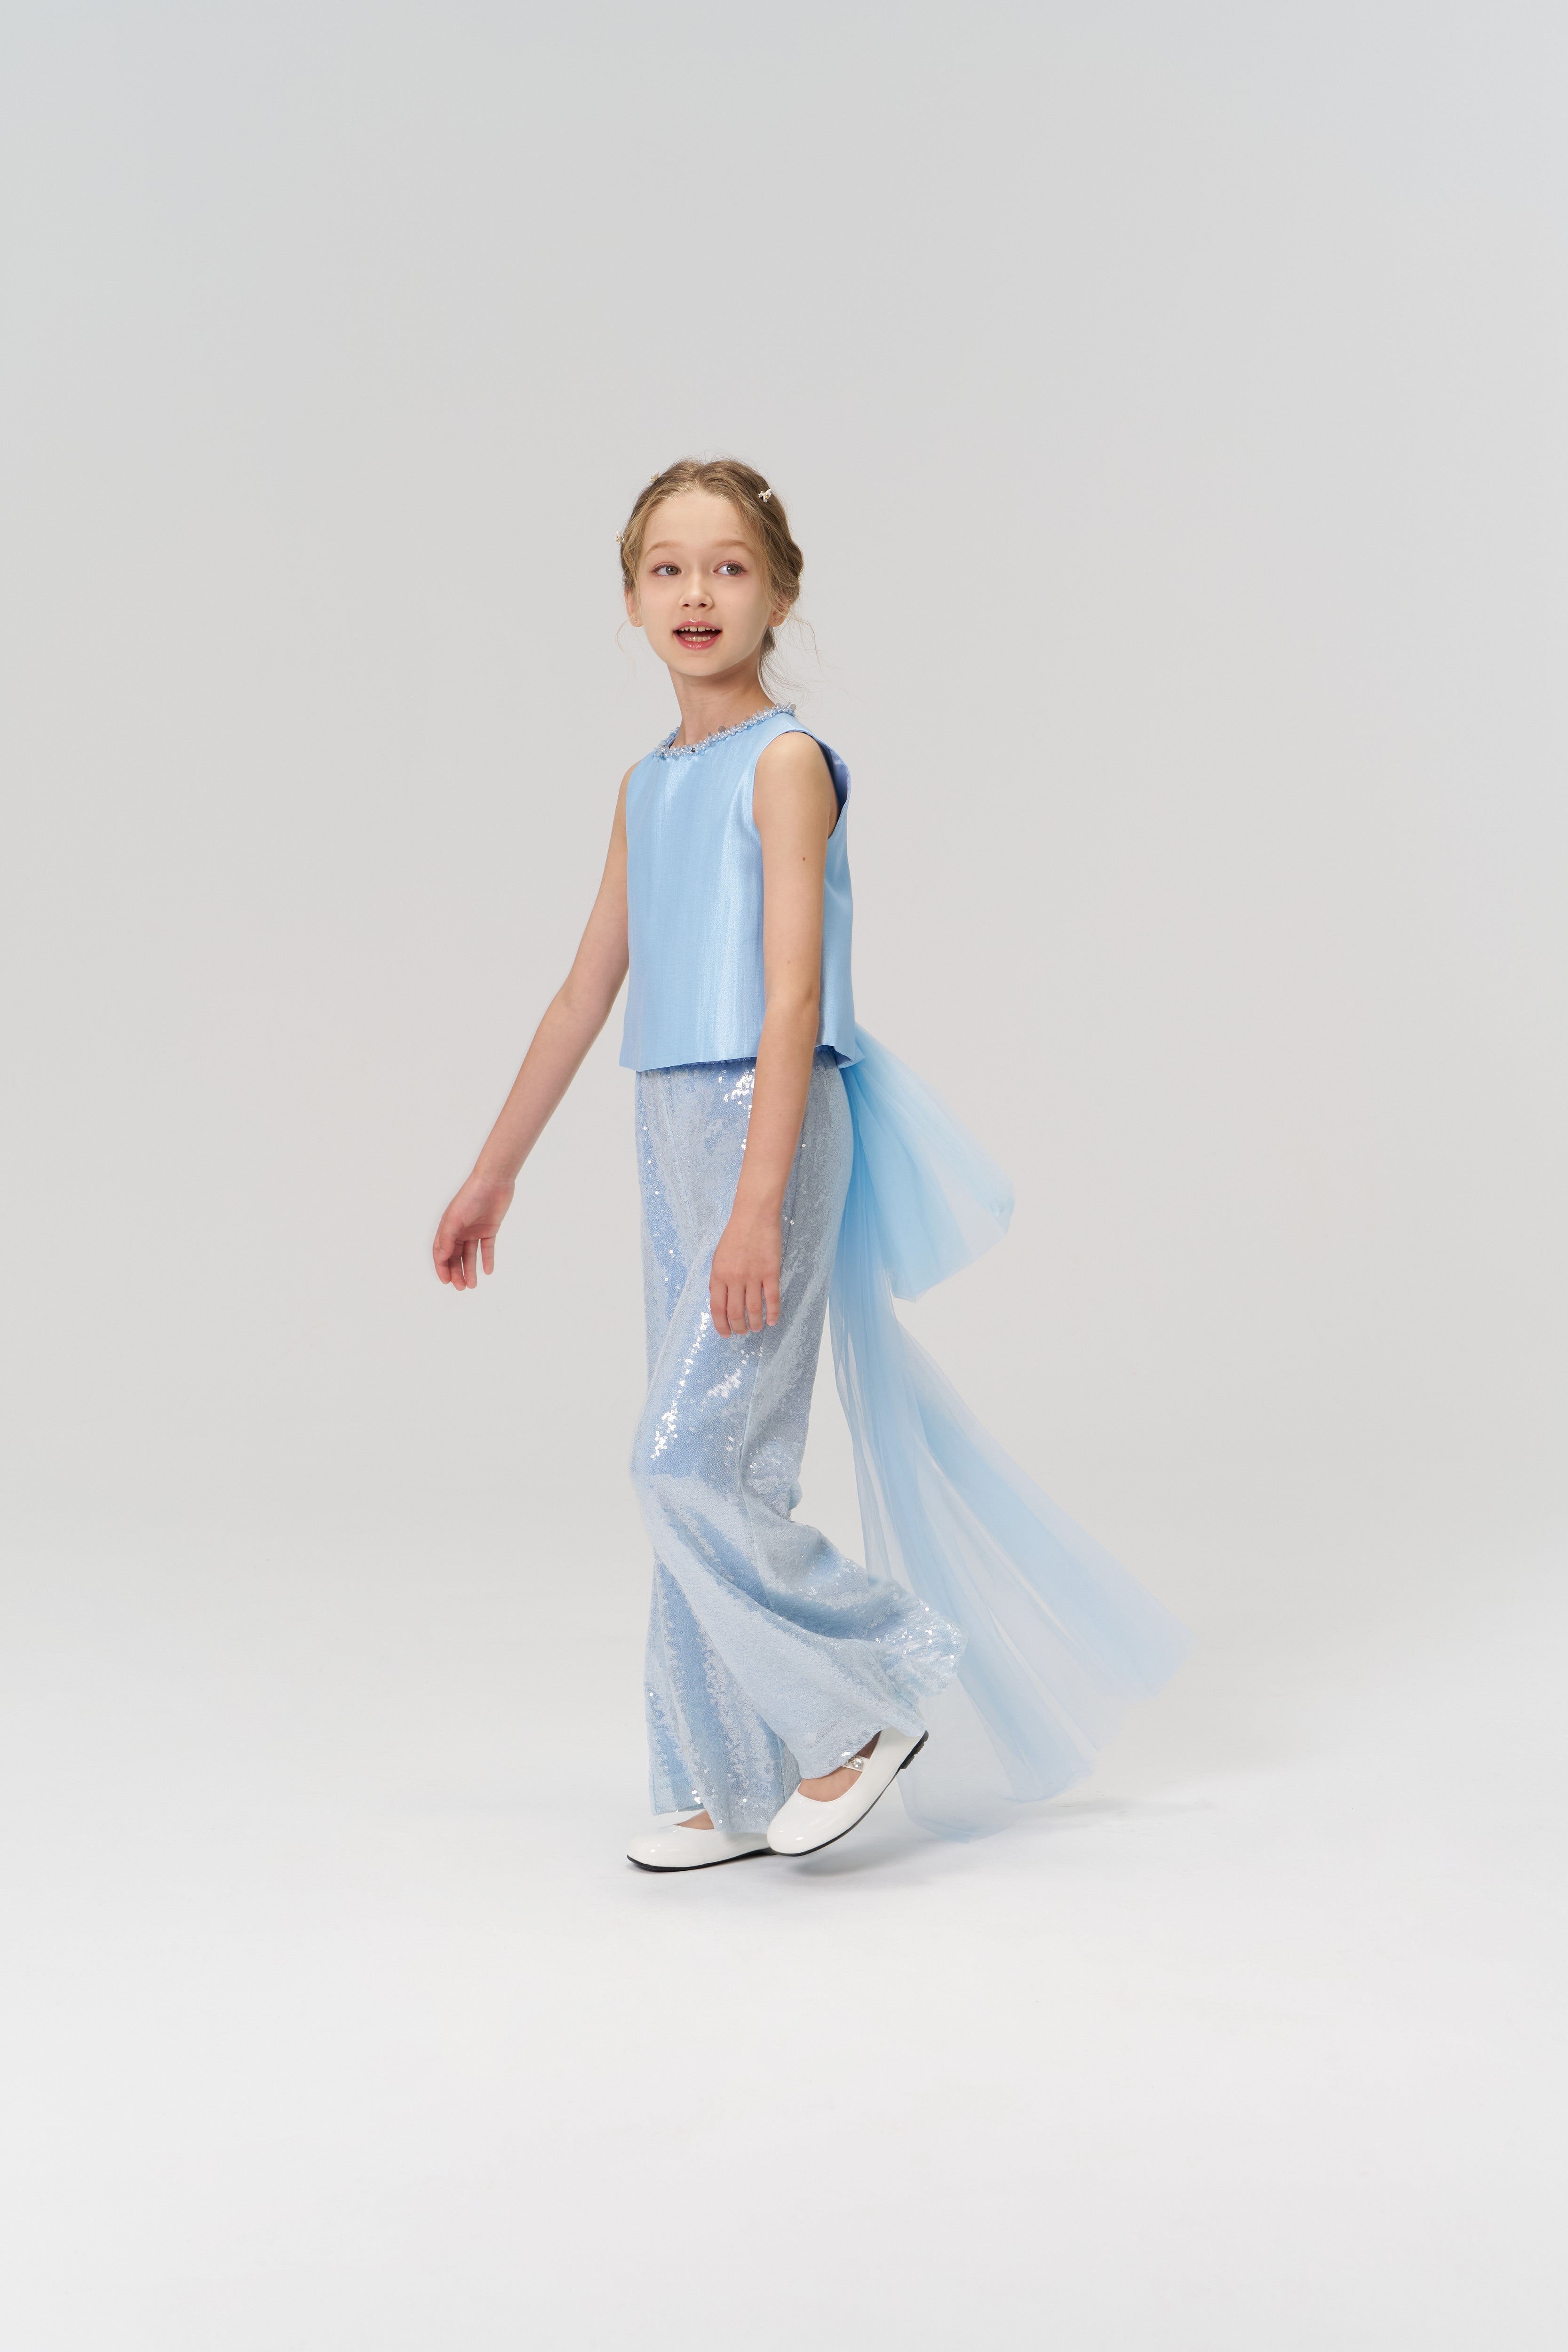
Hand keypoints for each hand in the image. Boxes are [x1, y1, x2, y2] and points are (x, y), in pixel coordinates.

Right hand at [433, 1173, 514, 1289]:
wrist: (494, 1182)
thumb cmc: (470, 1197)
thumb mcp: (455, 1219)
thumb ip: (447, 1239)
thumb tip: (440, 1258)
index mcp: (448, 1227)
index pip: (441, 1252)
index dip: (442, 1267)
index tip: (446, 1282)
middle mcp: (460, 1230)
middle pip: (456, 1256)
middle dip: (457, 1272)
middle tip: (461, 1287)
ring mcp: (475, 1230)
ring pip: (471, 1255)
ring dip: (471, 1270)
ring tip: (473, 1285)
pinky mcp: (490, 1229)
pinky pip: (487, 1248)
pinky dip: (487, 1259)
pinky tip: (488, 1271)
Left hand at [709, 1201, 781, 1336]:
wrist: (754, 1215)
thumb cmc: (734, 1235)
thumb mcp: (718, 1257)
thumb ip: (717, 1280)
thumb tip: (718, 1300)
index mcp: (718, 1275)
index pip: (717, 1308)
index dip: (721, 1325)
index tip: (725, 1334)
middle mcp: (734, 1278)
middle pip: (735, 1313)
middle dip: (738, 1328)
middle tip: (742, 1332)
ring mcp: (753, 1276)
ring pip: (753, 1310)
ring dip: (755, 1324)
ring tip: (756, 1329)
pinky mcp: (771, 1272)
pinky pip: (772, 1299)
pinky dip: (772, 1313)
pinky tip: (772, 1321)